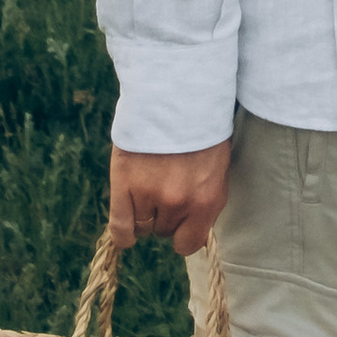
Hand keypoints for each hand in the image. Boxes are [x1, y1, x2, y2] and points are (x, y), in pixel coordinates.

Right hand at [108, 138, 231, 252]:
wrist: (177, 92)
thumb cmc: (202, 127)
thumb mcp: (216, 168)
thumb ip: (205, 200)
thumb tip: (193, 227)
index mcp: (208, 199)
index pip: (190, 243)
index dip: (183, 232)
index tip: (180, 222)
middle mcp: (180, 203)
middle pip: (164, 230)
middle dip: (165, 215)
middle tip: (164, 189)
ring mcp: (151, 194)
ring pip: (143, 227)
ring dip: (145, 214)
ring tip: (148, 189)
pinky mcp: (125, 184)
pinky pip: (120, 226)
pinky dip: (123, 233)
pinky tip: (126, 233)